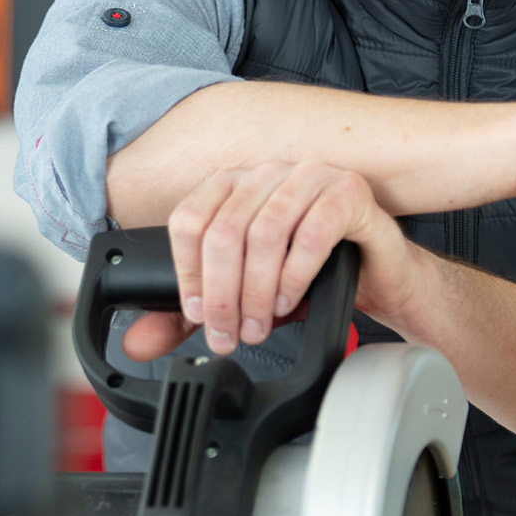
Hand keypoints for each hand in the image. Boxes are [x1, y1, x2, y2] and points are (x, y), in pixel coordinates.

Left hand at [121, 162, 424, 361]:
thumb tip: (138, 343)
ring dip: (257, 289)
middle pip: (225, 230)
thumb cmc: (310, 274)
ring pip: (266, 231)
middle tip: (228, 334)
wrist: (377, 273)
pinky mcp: (349, 191)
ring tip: (260, 324)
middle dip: (223, 293)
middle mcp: (267, 173)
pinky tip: (291, 300)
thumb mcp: (243, 293)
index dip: (187, 271)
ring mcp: (310, 176)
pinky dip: (296, 272)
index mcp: (234, 185)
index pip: (190, 218)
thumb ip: (194, 311)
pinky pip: (314, 230)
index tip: (196, 312)